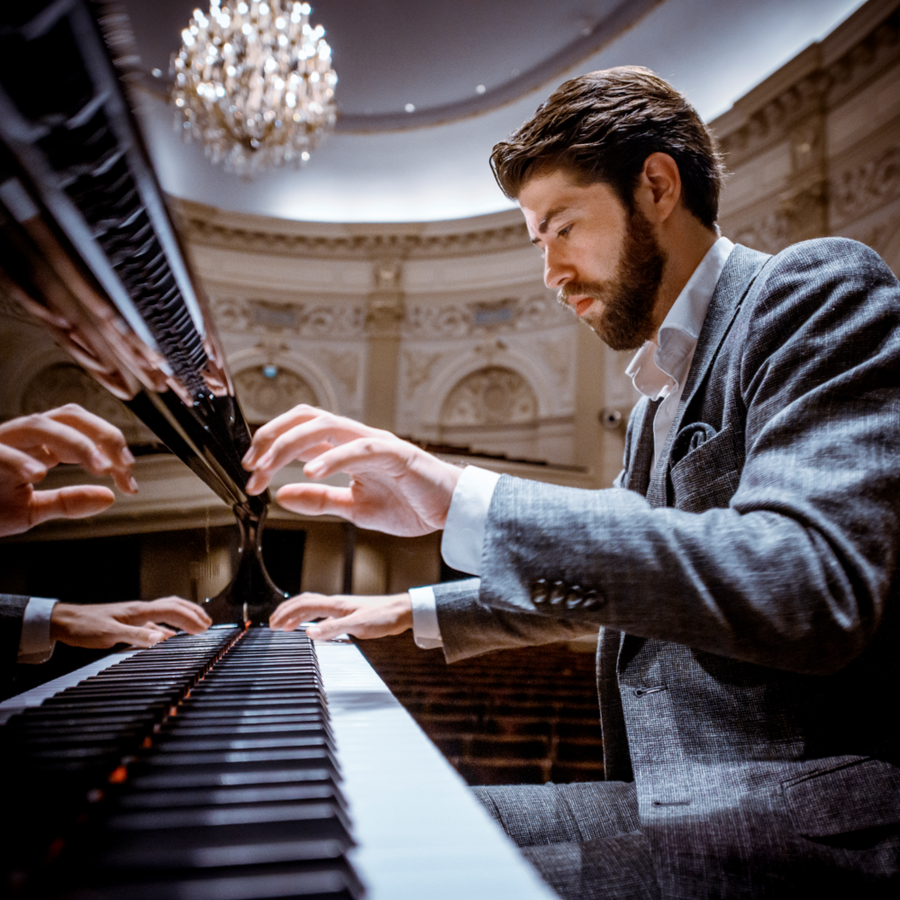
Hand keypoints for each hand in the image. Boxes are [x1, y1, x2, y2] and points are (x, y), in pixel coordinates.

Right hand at [0, 404, 136, 536]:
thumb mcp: (30, 510)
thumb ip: (68, 501)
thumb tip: (110, 498)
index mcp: (37, 446)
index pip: (84, 431)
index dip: (113, 448)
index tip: (131, 479)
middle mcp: (19, 437)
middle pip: (68, 415)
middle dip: (102, 435)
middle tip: (122, 465)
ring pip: (39, 424)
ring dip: (76, 444)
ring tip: (100, 467)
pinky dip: (20, 460)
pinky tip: (40, 474)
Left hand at [49, 596, 211, 649]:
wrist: (63, 621)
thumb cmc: (84, 627)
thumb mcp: (109, 634)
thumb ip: (137, 636)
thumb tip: (163, 638)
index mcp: (139, 611)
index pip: (172, 611)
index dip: (190, 619)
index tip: (204, 629)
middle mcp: (140, 610)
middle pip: (174, 605)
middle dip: (193, 612)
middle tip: (208, 624)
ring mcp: (135, 615)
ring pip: (167, 611)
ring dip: (184, 616)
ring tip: (197, 625)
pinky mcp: (130, 622)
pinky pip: (157, 621)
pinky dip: (170, 626)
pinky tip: (170, 636)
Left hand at [242, 405, 462, 536]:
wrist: (451, 511)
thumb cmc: (410, 504)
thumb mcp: (353, 508)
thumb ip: (319, 500)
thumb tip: (281, 494)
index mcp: (346, 449)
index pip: (300, 432)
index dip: (270, 445)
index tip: (249, 471)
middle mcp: (357, 438)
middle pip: (306, 419)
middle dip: (272, 437)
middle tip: (251, 466)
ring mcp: (376, 442)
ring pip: (326, 425)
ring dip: (290, 445)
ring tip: (269, 468)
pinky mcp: (396, 454)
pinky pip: (359, 448)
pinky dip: (331, 457)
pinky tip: (310, 472)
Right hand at [269, 592, 412, 640]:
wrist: (402, 612)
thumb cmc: (383, 617)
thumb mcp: (357, 626)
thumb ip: (333, 629)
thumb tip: (308, 634)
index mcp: (335, 604)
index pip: (304, 605)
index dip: (287, 614)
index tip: (273, 625)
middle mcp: (336, 604)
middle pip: (305, 603)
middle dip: (287, 612)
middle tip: (272, 624)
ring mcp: (342, 608)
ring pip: (313, 608)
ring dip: (297, 615)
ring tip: (286, 625)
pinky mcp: (349, 614)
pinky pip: (323, 615)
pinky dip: (311, 620)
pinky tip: (312, 629)